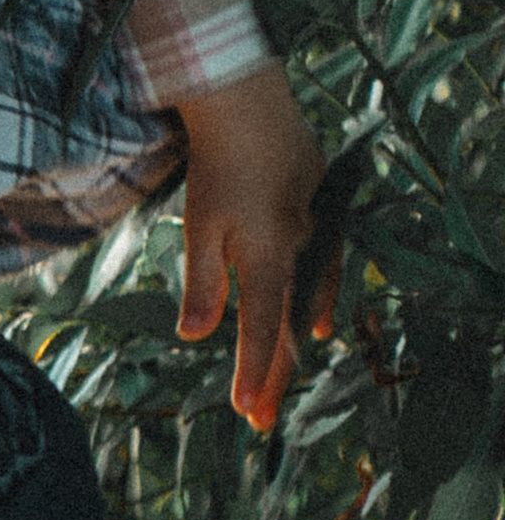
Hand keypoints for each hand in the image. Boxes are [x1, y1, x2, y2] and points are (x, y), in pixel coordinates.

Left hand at [176, 61, 333, 430]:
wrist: (250, 101)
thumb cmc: (218, 163)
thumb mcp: (200, 225)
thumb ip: (204, 283)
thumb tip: (194, 337)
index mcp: (268, 257)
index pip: (260, 329)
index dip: (253, 373)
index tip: (247, 412)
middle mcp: (300, 249)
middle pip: (285, 325)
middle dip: (272, 374)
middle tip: (262, 419)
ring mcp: (314, 227)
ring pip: (309, 299)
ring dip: (293, 342)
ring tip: (285, 376)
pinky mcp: (320, 206)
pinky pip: (326, 265)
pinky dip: (320, 297)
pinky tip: (318, 317)